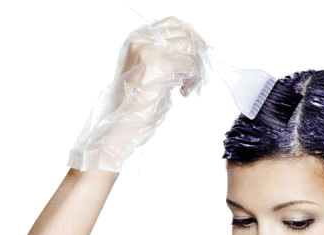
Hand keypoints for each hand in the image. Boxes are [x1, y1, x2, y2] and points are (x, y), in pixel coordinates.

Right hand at [68, 17, 207, 171]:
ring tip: (187, 85)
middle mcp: (142, 40)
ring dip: (195, 69)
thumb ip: (161, 56)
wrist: (123, 121)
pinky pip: (190, 66)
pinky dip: (192, 80)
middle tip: (196, 73)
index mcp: (137, 39)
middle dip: (196, 55)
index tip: (200, 49)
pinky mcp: (162, 66)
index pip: (172, 24)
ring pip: (190, 49)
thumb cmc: (134, 103)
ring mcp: (151, 51)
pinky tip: (183, 92)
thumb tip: (192, 47)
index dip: (191, 35)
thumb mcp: (145, 71)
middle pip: (184, 35)